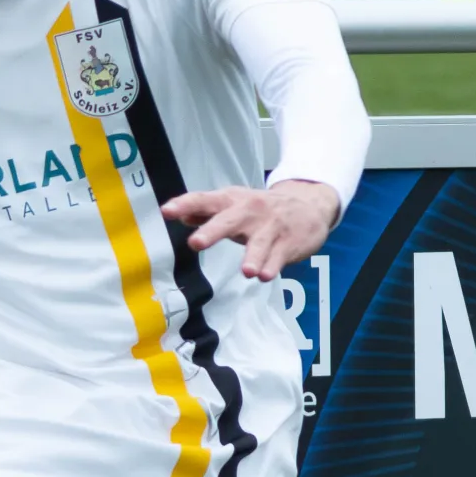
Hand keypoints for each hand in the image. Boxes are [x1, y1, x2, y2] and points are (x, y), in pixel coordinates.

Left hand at [161, 179, 338, 281]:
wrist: (309, 205)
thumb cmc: (261, 210)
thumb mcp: (233, 205)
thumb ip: (206, 212)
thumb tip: (180, 216)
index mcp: (231, 201)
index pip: (204, 201)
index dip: (185, 204)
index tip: (167, 211)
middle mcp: (250, 211)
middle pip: (229, 220)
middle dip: (212, 231)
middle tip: (196, 243)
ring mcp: (271, 227)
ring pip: (259, 243)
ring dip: (252, 256)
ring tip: (247, 272)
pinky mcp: (288, 242)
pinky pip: (278, 256)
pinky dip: (272, 266)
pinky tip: (265, 276)